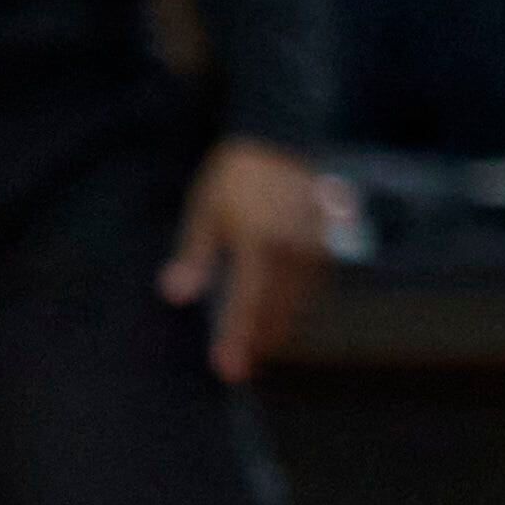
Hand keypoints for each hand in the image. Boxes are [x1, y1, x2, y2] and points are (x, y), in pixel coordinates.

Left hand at [160, 139, 331, 383]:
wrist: (283, 134)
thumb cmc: (236, 174)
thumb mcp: (205, 209)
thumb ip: (193, 254)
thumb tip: (174, 293)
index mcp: (260, 242)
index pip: (247, 303)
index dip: (237, 339)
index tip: (229, 370)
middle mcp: (294, 248)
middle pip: (277, 309)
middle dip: (259, 339)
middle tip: (239, 366)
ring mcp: (317, 245)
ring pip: (299, 299)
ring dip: (279, 323)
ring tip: (259, 342)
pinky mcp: (329, 240)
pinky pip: (312, 282)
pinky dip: (296, 300)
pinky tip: (281, 309)